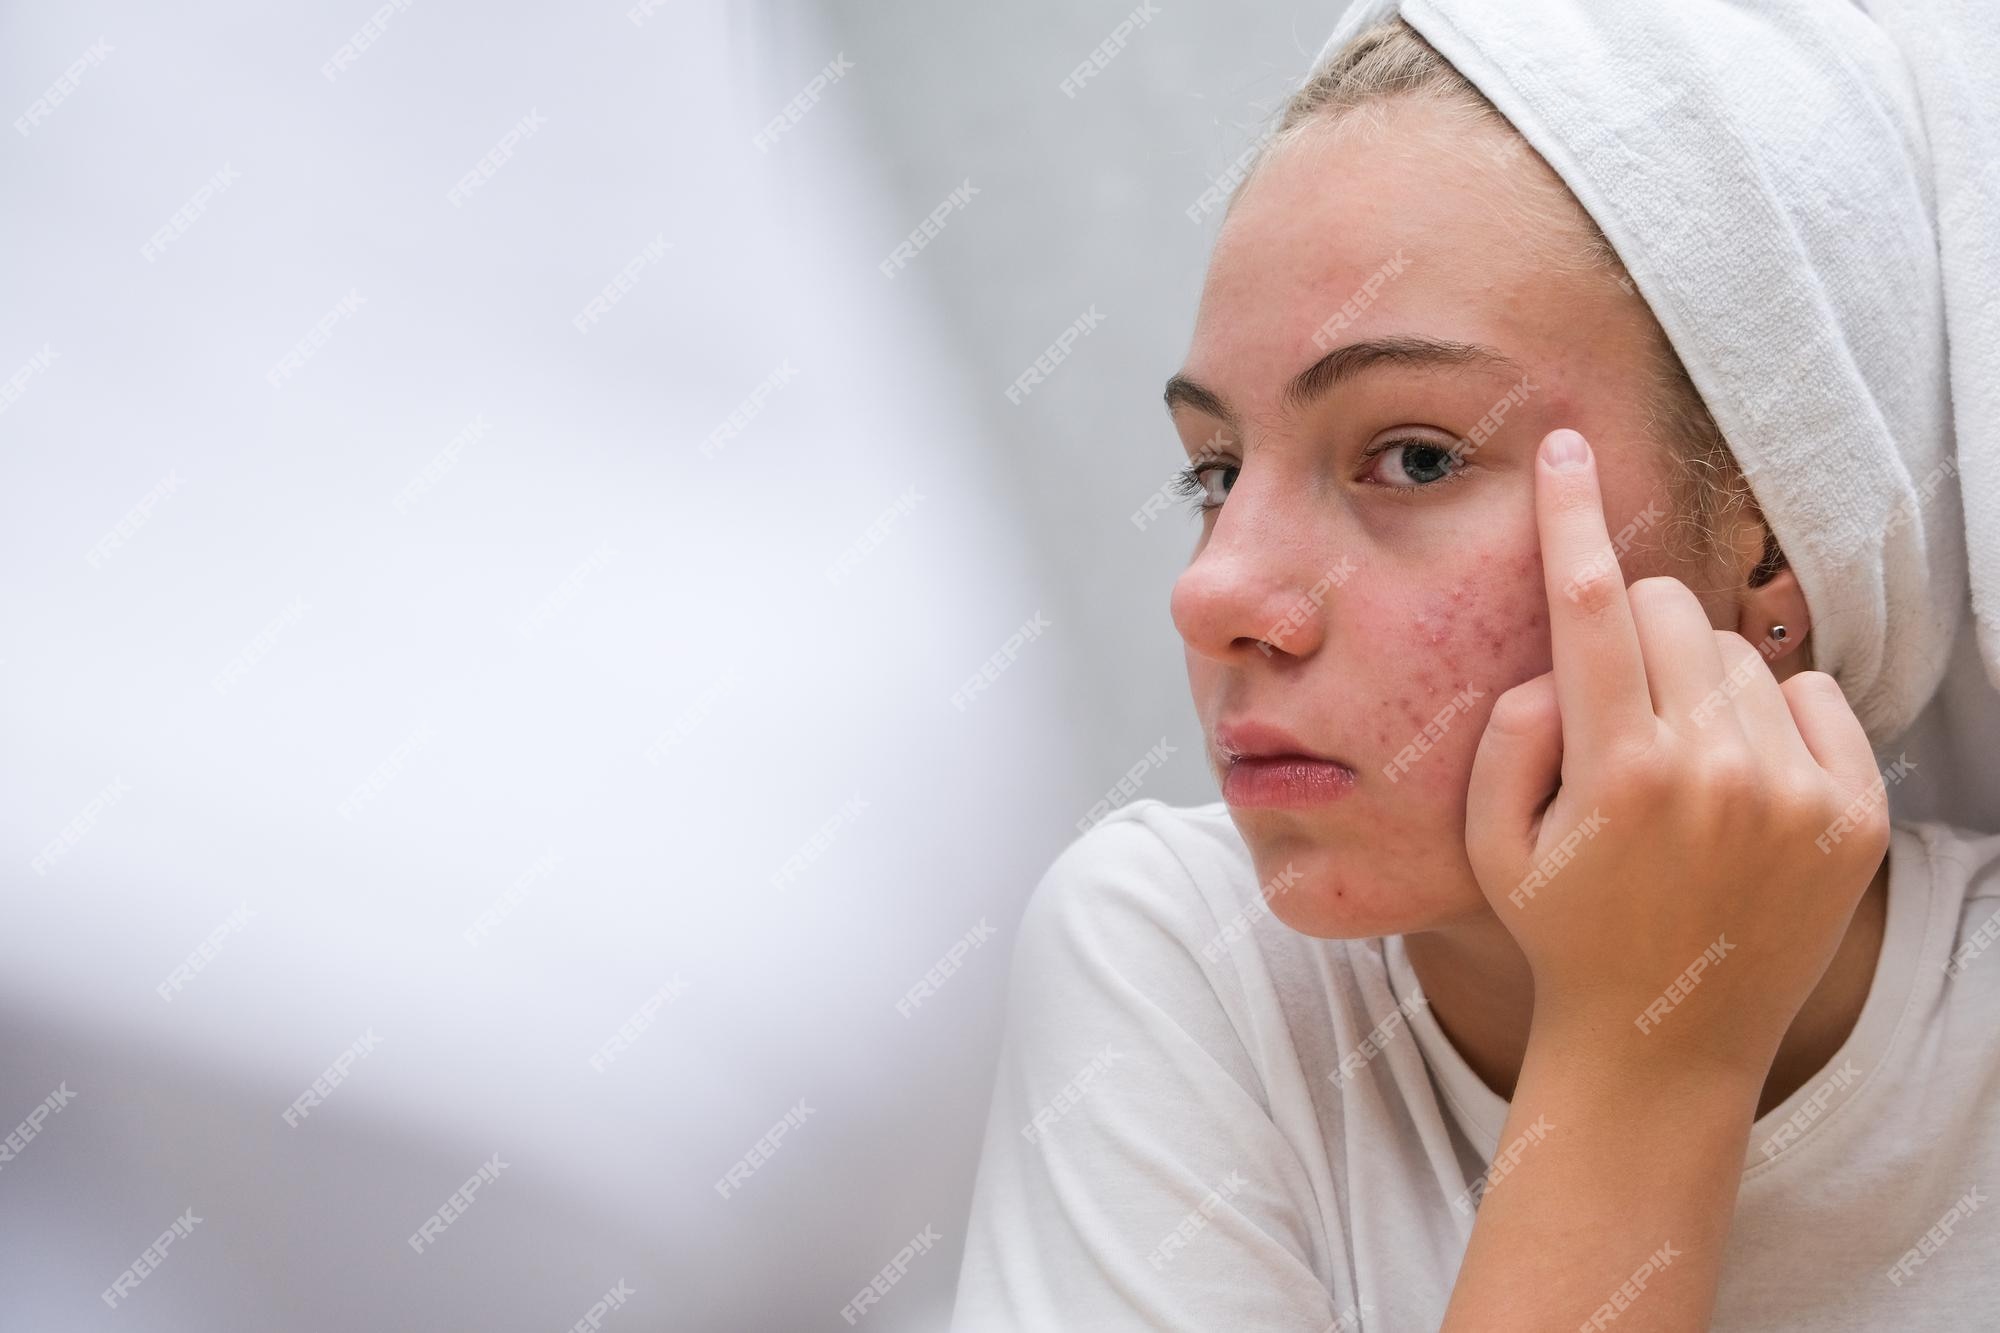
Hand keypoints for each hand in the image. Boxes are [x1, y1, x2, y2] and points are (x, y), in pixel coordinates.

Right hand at [1463, 427, 1888, 1082]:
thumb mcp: (1491, 839)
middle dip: (1626, 632)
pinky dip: (1770, 716)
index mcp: (1619, 774)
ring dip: (1695, 683)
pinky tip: (1740, 783)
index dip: (1572, 516)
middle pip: (1665, 610)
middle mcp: (1717, 773)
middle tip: (1613, 712)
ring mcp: (1797, 794)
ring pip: (1735, 653)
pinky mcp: (1855, 815)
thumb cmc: (1564, 928)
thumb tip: (1562, 665)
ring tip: (1677, 771)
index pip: (1589, 606)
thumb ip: (1510, 733)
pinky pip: (1811, 694)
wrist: (1666, 1039)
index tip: (1565, 447)